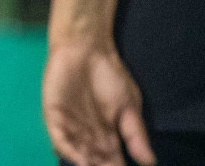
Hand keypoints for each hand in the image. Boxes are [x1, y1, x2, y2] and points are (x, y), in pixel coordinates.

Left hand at [43, 38, 154, 165]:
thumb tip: (150, 162)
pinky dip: (69, 150)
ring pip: (77, 154)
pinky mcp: (54, 116)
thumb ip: (135, 135)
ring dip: (86, 164)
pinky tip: (80, 160)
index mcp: (108, 137)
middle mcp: (88, 137)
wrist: (87, 49)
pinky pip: (60, 138)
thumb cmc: (110, 75)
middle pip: (95, 161)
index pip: (112, 162)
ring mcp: (70, 127)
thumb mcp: (129, 107)